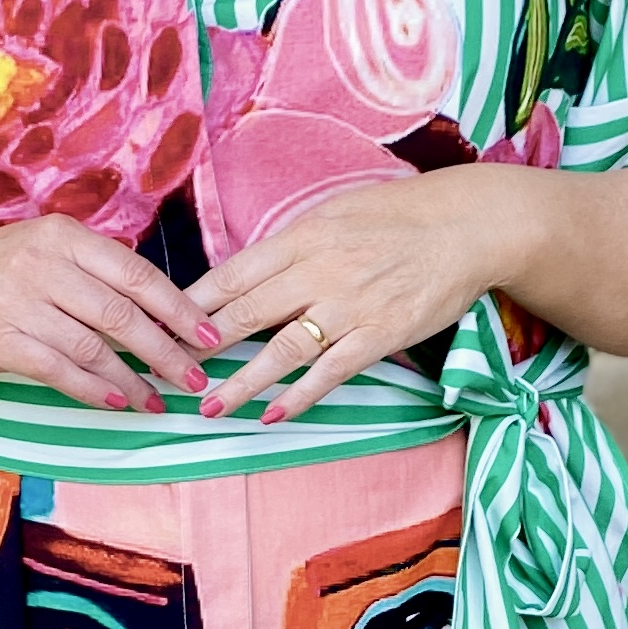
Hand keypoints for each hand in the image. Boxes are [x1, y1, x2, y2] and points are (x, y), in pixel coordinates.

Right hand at [0, 215, 219, 412]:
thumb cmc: (1, 272)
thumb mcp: (48, 251)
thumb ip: (98, 272)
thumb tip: (167, 310)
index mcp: (65, 237)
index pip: (136, 274)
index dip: (178, 308)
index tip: (209, 335)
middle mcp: (42, 264)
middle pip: (120, 314)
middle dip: (165, 351)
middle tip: (194, 378)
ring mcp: (17, 302)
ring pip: (92, 347)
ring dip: (132, 379)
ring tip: (157, 400)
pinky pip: (57, 370)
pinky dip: (92, 389)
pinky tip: (117, 400)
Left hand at [189, 166, 538, 419]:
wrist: (467, 226)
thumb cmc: (399, 217)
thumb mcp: (335, 214)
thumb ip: (292, 246)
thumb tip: (247, 274)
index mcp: (303, 236)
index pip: (233, 273)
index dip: (192, 303)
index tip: (160, 325)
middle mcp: (320, 269)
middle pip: (247, 312)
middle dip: (201, 347)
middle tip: (166, 373)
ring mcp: (350, 305)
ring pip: (282, 349)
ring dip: (241, 383)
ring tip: (209, 407)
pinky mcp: (381, 334)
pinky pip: (331, 371)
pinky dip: (300, 395)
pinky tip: (272, 414)